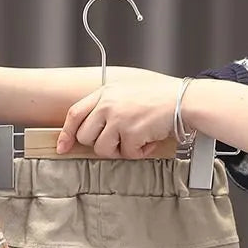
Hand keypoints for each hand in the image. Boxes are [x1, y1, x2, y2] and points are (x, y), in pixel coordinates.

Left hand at [56, 74, 181, 158]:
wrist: (185, 100)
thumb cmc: (158, 99)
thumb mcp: (126, 93)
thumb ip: (105, 107)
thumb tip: (87, 132)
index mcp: (105, 93)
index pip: (74, 114)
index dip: (66, 133)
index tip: (62, 147)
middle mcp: (108, 104)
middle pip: (85, 136)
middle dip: (99, 143)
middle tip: (118, 139)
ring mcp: (118, 118)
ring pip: (102, 149)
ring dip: (119, 150)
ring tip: (135, 139)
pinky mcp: (131, 132)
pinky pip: (126, 154)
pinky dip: (138, 152)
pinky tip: (148, 140)